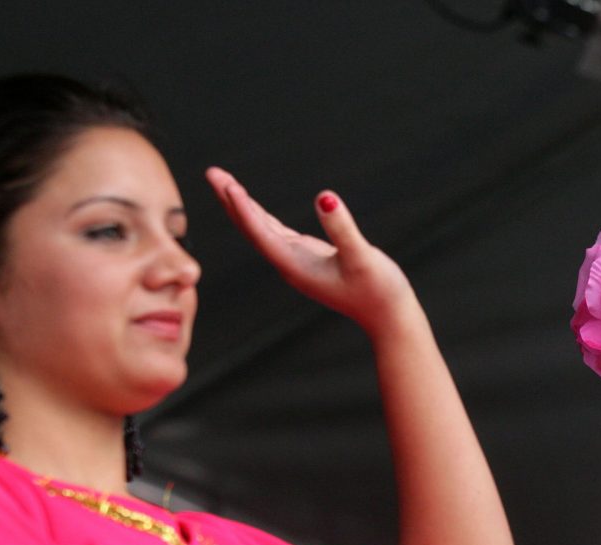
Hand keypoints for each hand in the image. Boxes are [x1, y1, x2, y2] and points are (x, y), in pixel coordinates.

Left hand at [205, 167, 413, 336]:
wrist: (388, 317)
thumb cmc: (379, 290)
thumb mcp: (362, 257)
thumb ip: (342, 228)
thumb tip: (325, 197)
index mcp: (296, 266)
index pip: (261, 233)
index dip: (243, 208)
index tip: (227, 184)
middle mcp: (290, 264)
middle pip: (251, 229)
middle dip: (230, 201)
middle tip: (212, 172)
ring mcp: (297, 261)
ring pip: (260, 230)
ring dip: (242, 206)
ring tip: (225, 181)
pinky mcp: (308, 258)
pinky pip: (276, 233)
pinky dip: (260, 215)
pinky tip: (251, 204)